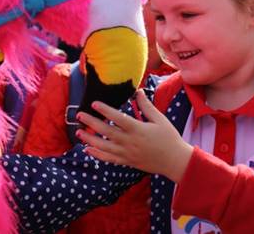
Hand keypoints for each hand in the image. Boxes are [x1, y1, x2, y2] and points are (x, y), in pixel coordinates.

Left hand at [75, 90, 193, 182]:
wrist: (174, 161)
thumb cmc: (169, 138)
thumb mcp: (160, 119)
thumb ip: (146, 106)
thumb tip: (138, 91)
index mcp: (137, 129)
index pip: (117, 118)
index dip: (105, 110)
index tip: (94, 103)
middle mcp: (129, 141)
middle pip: (106, 131)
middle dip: (91, 123)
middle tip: (79, 115)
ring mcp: (127, 153)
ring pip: (104, 146)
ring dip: (90, 139)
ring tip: (79, 132)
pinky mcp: (127, 161)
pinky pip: (109, 158)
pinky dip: (97, 154)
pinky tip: (88, 149)